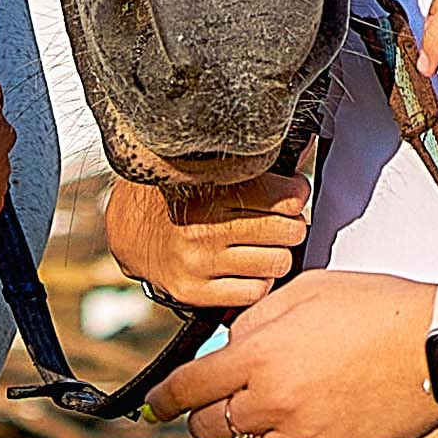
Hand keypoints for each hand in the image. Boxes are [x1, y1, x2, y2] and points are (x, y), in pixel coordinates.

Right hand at [104, 171, 311, 307]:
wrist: (128, 230)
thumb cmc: (179, 196)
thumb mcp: (212, 170)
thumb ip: (258, 165)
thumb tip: (308, 145)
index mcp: (211, 189)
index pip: (286, 196)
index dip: (296, 193)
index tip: (291, 193)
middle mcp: (205, 227)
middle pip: (289, 232)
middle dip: (290, 226)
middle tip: (279, 222)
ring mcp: (199, 262)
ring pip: (278, 264)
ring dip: (275, 255)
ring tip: (260, 245)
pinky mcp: (193, 291)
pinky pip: (255, 292)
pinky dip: (257, 281)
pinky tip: (245, 268)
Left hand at [149, 271, 437, 437]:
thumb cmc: (379, 309)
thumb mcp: (309, 291)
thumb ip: (259, 317)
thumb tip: (231, 342)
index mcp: (261, 356)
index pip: (188, 389)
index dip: (165, 399)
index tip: (157, 405)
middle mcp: (274, 403)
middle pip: (209, 429)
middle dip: (206, 417)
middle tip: (222, 403)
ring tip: (262, 426)